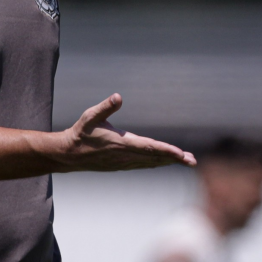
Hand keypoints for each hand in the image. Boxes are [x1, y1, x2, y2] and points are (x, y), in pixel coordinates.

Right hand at [56, 94, 195, 171]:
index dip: (166, 151)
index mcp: (121, 144)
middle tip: (192, 162)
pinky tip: (164, 162)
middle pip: (155, 158)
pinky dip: (156, 163)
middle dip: (175, 159)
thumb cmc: (81, 133)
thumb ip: (105, 107)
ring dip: (168, 162)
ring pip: (151, 163)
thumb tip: (118, 96)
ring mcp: (124, 163)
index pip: (149, 148)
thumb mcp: (90, 116)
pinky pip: (144, 164)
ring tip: (186, 161)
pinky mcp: (121, 165)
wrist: (68, 155)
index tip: (181, 154)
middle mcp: (125, 156)